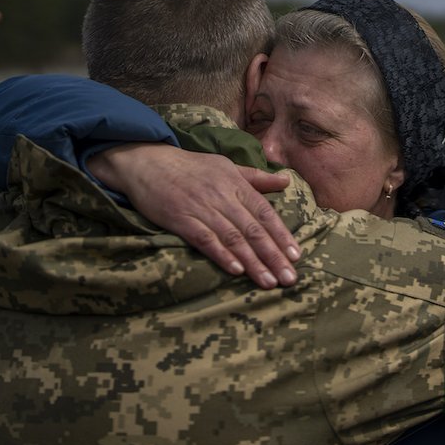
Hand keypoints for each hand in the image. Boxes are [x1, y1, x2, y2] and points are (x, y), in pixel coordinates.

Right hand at [87, 143, 299, 288]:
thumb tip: (286, 181)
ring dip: (253, 262)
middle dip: (273, 256)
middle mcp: (222, 196)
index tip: (296, 256)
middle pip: (253, 230)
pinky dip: (221, 254)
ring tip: (269, 281)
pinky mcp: (181, 219)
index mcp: (236, 184)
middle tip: (290, 278)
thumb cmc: (190, 167)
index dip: (282, 235)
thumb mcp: (226, 166)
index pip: (265, 213)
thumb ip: (256, 178)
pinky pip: (204, 239)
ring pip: (233, 238)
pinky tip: (236, 270)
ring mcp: (202, 208)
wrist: (147, 162)